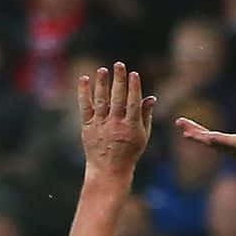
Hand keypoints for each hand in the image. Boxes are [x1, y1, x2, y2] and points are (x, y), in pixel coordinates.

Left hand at [79, 62, 154, 182]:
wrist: (109, 171)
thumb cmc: (129, 153)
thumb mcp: (142, 137)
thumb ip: (145, 116)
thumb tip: (151, 97)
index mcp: (131, 128)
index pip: (133, 104)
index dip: (134, 88)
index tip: (134, 74)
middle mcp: (115, 125)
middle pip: (117, 99)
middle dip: (119, 81)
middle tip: (119, 64)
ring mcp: (100, 126)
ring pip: (101, 101)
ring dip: (102, 84)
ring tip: (103, 70)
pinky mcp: (87, 127)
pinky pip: (85, 107)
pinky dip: (84, 92)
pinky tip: (84, 79)